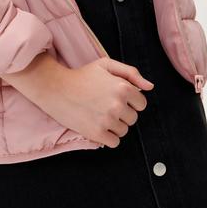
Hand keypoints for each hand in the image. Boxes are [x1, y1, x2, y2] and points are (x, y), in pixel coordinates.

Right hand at [5, 54, 154, 147]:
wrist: (56, 88)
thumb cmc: (82, 75)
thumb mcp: (106, 65)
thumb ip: (131, 73)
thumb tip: (150, 87)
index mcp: (123, 87)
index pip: (141, 104)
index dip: (130, 101)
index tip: (116, 98)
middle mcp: (118, 105)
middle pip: (133, 119)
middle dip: (122, 113)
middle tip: (104, 105)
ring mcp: (107, 120)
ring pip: (124, 131)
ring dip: (114, 125)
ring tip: (99, 114)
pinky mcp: (97, 133)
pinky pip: (114, 142)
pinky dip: (108, 137)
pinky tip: (97, 125)